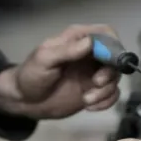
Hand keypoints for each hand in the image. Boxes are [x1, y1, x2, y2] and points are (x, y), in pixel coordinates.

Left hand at [0, 24, 121, 119]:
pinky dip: (106, 101)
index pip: (106, 33)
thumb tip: (90, 43)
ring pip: (115, 77)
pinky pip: (112, 94)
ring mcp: (93, 72)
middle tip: (96, 83)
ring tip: (87, 100)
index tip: (108, 62)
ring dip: (106, 90)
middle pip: (116, 57)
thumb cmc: (31, 75)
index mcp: (77, 39)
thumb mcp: (45, 59)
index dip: (113, 45)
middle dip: (110, 72)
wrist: (25, 101)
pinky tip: (90, 107)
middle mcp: (90, 54)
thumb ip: (67, 51)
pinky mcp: (94, 90)